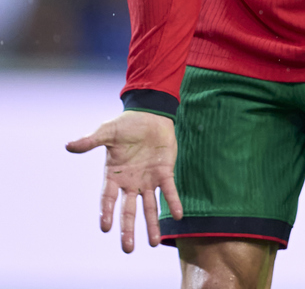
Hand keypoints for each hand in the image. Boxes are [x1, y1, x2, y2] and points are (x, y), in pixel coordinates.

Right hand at [66, 110, 182, 252]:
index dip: (106, 212)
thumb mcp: (107, 131)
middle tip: (128, 249)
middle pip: (129, 210)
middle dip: (128, 229)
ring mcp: (148, 180)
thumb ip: (91, 141)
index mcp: (114, 175)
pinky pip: (169, 191)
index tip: (105, 227)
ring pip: (150, 206)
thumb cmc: (127, 124)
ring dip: (152, 224)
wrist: (151, 114)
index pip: (108, 198)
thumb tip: (68, 145)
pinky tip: (177, 215)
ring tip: (154, 243)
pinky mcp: (165, 173)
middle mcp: (131, 182)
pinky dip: (173, 202)